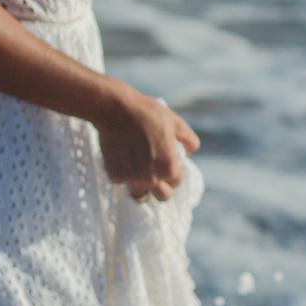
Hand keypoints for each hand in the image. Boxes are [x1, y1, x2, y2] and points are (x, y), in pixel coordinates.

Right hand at [94, 86, 198, 201]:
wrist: (116, 109)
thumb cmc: (149, 114)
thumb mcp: (177, 123)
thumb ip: (190, 141)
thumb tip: (189, 153)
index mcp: (169, 168)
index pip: (176, 181)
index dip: (174, 172)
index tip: (166, 162)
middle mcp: (151, 179)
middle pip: (162, 196)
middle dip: (161, 186)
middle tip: (155, 172)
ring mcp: (131, 179)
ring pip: (140, 195)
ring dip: (142, 186)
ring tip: (139, 171)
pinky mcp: (115, 175)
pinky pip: (122, 182)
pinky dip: (124, 174)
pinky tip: (123, 159)